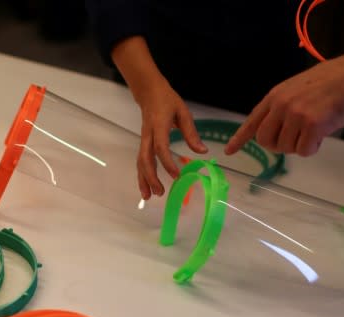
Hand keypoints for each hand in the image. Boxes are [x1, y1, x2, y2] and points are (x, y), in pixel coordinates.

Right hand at [133, 79, 206, 199]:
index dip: (167, 162)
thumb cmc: (167, 101)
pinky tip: (146, 188)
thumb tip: (202, 152)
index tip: (176, 175)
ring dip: (143, 180)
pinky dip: (142, 176)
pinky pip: (140, 161)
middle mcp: (148, 135)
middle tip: (160, 192)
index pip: (161, 147)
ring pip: (140, 162)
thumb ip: (191, 133)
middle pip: (146, 159)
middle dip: (151, 177)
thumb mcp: (183, 112)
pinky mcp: (143, 143)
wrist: (149, 92)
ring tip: (149, 196)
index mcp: (159, 126)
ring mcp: (144, 140)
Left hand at [224, 56, 343, 156]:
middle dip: (278, 146)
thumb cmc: (328, 84)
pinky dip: (313, 148)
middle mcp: (281, 105)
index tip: (229, 151)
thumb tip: (272, 132)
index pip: (252, 121)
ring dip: (299, 145)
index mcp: (275, 96)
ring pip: (286, 148)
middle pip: (265, 141)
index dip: (239, 138)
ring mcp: (296, 115)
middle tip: (295, 139)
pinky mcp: (312, 125)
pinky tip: (322, 133)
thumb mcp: (295, 89)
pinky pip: (304, 151)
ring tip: (314, 129)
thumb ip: (280, 107)